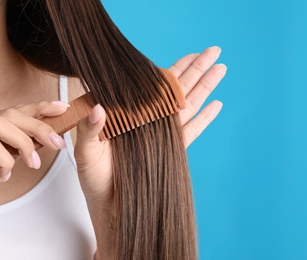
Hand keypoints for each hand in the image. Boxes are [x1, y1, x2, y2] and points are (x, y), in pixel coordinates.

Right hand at [0, 101, 68, 208]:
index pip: (16, 110)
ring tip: (34, 163)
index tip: (62, 107)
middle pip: (12, 114)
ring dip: (24, 143)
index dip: (40, 107)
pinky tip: (5, 172)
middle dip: (40, 127)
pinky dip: (4, 159)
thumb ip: (17, 149)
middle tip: (57, 142)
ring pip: (0, 123)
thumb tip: (45, 140)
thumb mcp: (1, 162)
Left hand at [73, 46, 225, 255]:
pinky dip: (205, 119)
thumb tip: (99, 107)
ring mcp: (162, 135)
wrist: (111, 208)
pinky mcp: (171, 151)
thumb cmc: (95, 181)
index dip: (172, 69)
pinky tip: (216, 105)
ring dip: (205, 88)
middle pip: (176, 91)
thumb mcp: (86, 152)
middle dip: (196, 70)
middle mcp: (148, 121)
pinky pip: (191, 131)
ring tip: (220, 70)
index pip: (153, 87)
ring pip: (188, 106)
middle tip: (214, 52)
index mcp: (128, 115)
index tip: (188, 55)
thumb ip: (91, 129)